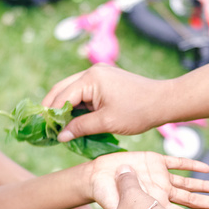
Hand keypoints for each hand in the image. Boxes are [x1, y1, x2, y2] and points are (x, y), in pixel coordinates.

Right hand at [42, 64, 164, 140]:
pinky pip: (83, 92)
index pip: (61, 97)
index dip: (51, 115)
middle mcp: (91, 71)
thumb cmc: (138, 112)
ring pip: (71, 90)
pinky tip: (73, 119)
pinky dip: (76, 105)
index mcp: (90, 79)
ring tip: (57, 126)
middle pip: (61, 89)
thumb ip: (80, 128)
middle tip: (44, 128)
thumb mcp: (106, 122)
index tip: (44, 131)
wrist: (164, 101)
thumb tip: (60, 136)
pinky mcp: (104, 80)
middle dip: (52, 109)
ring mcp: (98, 74)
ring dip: (64, 107)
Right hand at [87, 153, 208, 208]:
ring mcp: (160, 178)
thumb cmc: (104, 195)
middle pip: (190, 200)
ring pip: (187, 183)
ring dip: (204, 186)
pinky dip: (190, 164)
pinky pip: (176, 163)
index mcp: (152, 205)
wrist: (96, 178)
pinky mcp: (155, 162)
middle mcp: (160, 193)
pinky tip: (205, 167)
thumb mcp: (114, 206)